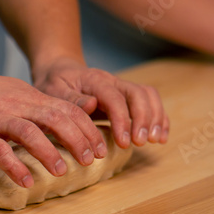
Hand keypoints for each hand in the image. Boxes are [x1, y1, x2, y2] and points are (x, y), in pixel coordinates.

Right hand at [0, 72, 106, 187]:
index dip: (87, 128)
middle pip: (54, 118)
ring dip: (48, 152)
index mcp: (30, 97)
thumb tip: (69, 118)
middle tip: (91, 160)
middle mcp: (17, 106)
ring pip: (28, 132)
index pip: (66, 109)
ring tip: (62, 171)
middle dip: (77, 139)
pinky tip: (26, 181)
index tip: (100, 147)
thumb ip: (40, 105)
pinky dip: (14, 166)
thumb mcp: (16, 93)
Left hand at [32, 57, 169, 147]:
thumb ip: (71, 100)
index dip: (122, 120)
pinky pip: (150, 102)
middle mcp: (113, 81)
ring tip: (155, 140)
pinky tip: (160, 136)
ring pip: (148, 96)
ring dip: (155, 118)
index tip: (124, 142)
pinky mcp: (127, 97)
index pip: (115, 98)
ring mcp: (122, 88)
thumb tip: (92, 105)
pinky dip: (159, 118)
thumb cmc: (54, 84)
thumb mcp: (53, 91)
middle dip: (143, 119)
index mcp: (95, 80)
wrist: (58, 71)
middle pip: (138, 94)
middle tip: (141, 142)